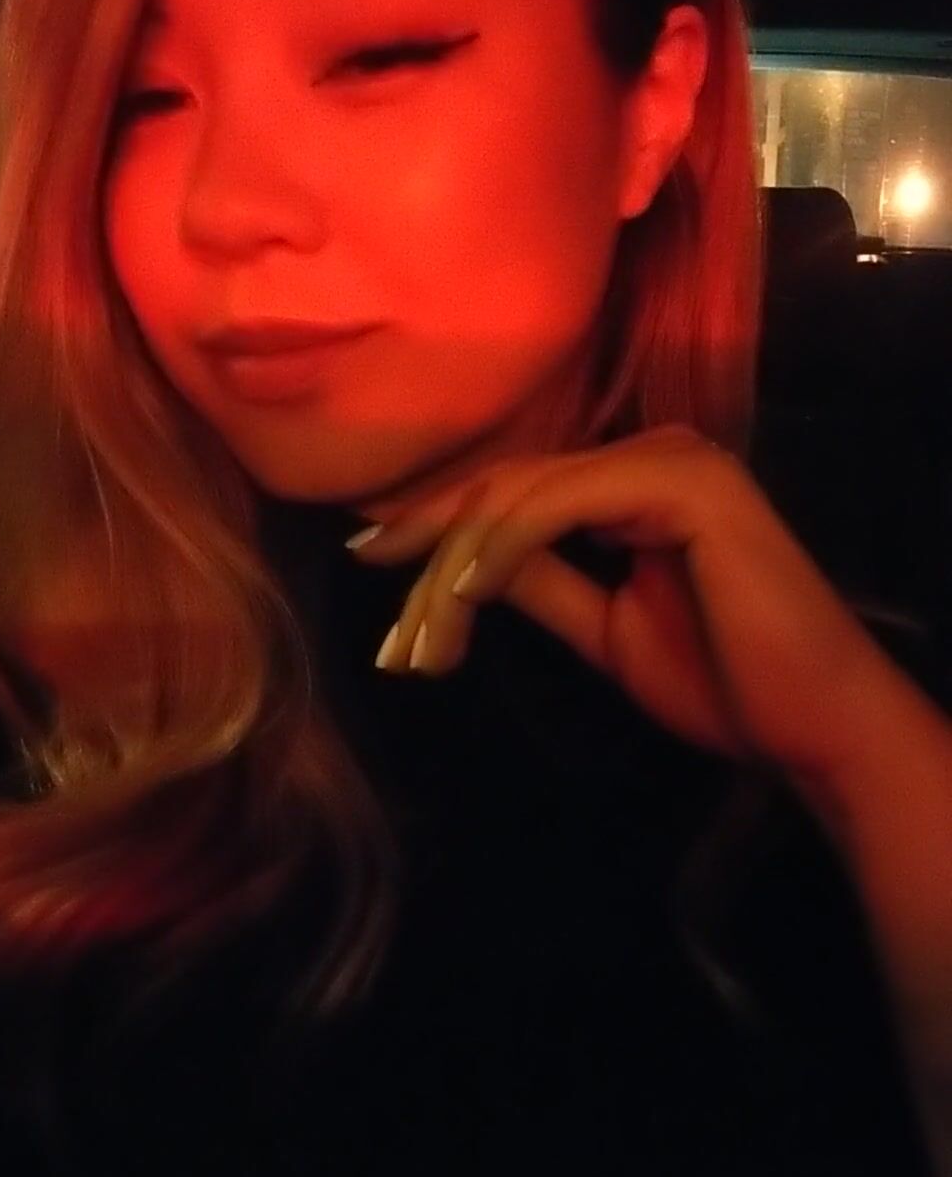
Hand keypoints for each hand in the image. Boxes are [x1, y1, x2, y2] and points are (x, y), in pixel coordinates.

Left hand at [347, 423, 894, 783]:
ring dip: (453, 572)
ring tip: (419, 647)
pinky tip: (464, 598)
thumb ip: (540, 586)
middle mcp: (648, 452)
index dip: (432, 526)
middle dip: (428, 558)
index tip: (367, 560)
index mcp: (632, 481)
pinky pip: (558, 505)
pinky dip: (502, 551)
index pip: (510, 491)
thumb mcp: (604, 630)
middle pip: (502, 489)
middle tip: (388, 639)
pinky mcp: (680, 480)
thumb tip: (461, 567)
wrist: (810, 725)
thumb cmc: (722, 682)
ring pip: (519, 497)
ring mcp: (666, 458)